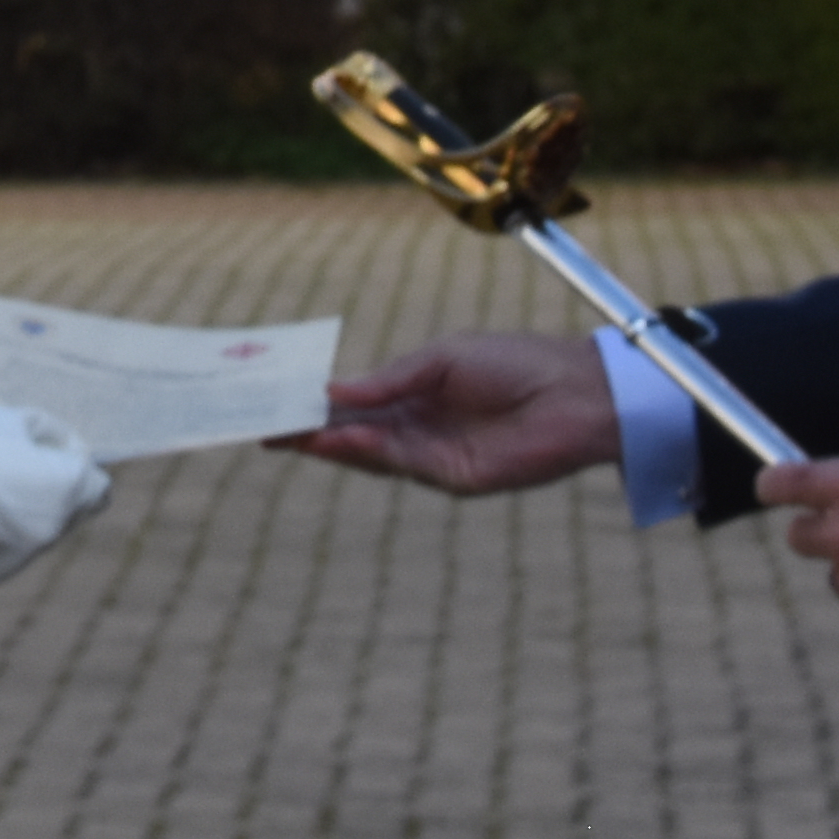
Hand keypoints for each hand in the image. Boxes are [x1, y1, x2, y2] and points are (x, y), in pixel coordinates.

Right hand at [0, 402, 104, 593]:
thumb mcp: (15, 421)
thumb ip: (49, 437)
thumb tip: (65, 451)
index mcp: (69, 489)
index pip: (97, 490)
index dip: (76, 473)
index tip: (53, 459)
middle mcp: (51, 532)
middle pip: (63, 518)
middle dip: (44, 497)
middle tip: (6, 473)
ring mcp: (16, 561)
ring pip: (25, 542)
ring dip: (10, 522)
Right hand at [288, 332, 615, 497]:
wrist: (575, 392)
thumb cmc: (515, 362)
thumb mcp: (440, 360)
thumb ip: (388, 381)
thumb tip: (331, 391)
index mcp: (415, 395)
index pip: (354, 405)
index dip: (315, 406)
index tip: (273, 399)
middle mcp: (419, 429)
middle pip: (352, 435)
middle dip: (308, 431)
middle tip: (262, 425)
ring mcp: (433, 456)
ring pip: (369, 454)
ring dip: (328, 444)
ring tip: (288, 432)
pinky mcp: (452, 478)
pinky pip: (400, 464)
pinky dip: (366, 451)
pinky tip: (338, 437)